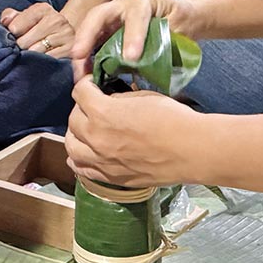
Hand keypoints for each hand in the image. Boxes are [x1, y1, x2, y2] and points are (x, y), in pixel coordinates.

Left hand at [1, 1, 74, 56]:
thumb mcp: (25, 18)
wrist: (65, 35)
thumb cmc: (39, 27)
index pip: (17, 25)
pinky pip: (48, 61)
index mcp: (43, 9)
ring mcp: (66, 35)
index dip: (12, 34)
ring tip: (33, 55)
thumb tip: (5, 21)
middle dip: (21, 47)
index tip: (14, 35)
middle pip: (25, 42)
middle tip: (24, 48)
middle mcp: (57, 20)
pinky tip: (43, 60)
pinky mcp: (70, 51)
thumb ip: (11, 17)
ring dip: (31, 57)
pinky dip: (42, 63)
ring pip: (36, 53)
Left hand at [66, 78, 201, 190]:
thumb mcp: (143, 97)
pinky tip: (84, 153)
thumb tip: (108, 100)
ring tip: (86, 129)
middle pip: (73, 119)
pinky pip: (82, 169)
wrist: (191, 150)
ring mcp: (102, 161)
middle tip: (93, 105)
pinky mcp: (111, 178)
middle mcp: (96, 138)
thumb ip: (118, 99)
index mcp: (103, 113)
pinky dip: (78, 159)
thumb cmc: (173, 119)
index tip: (93, 84)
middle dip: (81, 108)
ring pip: (71, 146)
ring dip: (76, 134)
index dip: (86, 84)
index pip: (80, 92)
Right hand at [70, 0, 198, 78]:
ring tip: (80, 74)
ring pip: (91, 28)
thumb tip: (148, 67)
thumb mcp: (181, 27)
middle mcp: (123, 4)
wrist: (184, 16)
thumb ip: (164, 42)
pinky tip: (87, 74)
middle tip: (79, 56)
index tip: (131, 58)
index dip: (132, 36)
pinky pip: (94, 42)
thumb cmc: (183, 19)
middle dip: (87, 35)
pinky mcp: (109, 30)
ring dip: (82, 51)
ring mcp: (113, 17)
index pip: (136, 16)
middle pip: (99, 16)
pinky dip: (89, 58)